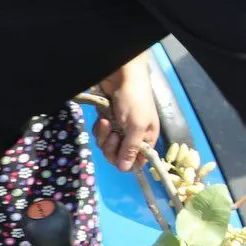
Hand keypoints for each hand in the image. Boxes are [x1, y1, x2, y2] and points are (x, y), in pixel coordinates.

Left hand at [93, 56, 159, 172]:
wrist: (121, 76)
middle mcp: (133, 136)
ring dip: (104, 137)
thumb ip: (130, 148)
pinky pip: (100, 135)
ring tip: (106, 123)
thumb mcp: (136, 126)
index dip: (127, 161)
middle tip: (112, 135)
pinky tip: (102, 119)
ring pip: (107, 146)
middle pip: (119, 156)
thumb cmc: (134, 100)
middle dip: (112, 148)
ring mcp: (119, 129)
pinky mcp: (107, 121)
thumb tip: (126, 169)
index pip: (137, 161)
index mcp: (146, 138)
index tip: (120, 154)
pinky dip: (99, 130)